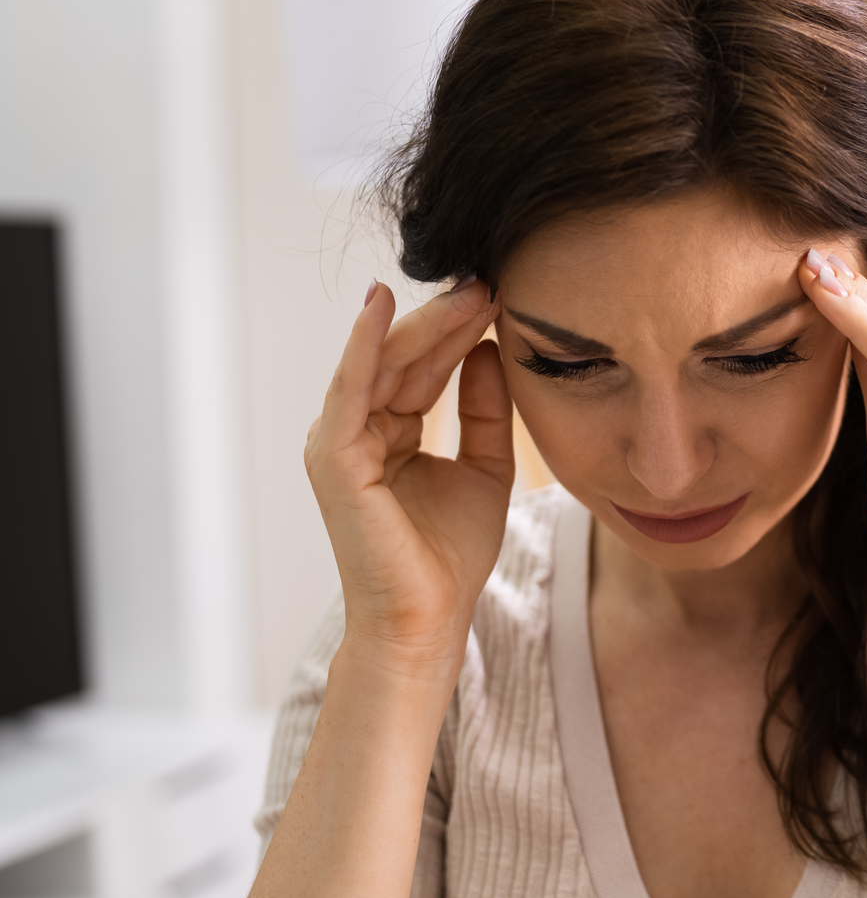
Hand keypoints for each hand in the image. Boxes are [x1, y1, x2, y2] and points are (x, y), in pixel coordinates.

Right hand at [304, 278, 511, 678]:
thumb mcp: (485, 467)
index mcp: (390, 432)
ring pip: (383, 363)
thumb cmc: (450, 555)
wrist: (429, 618)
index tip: (503, 294)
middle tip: (491, 279)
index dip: (461, 330)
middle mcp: (358, 430)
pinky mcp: (333, 457)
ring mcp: (340, 441)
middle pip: (405, 357)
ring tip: (468, 288)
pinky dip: (365, 344)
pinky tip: (385, 306)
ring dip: (424, 323)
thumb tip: (488, 350)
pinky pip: (350, 388)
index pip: (426, 366)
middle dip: (448, 317)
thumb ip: (483, 410)